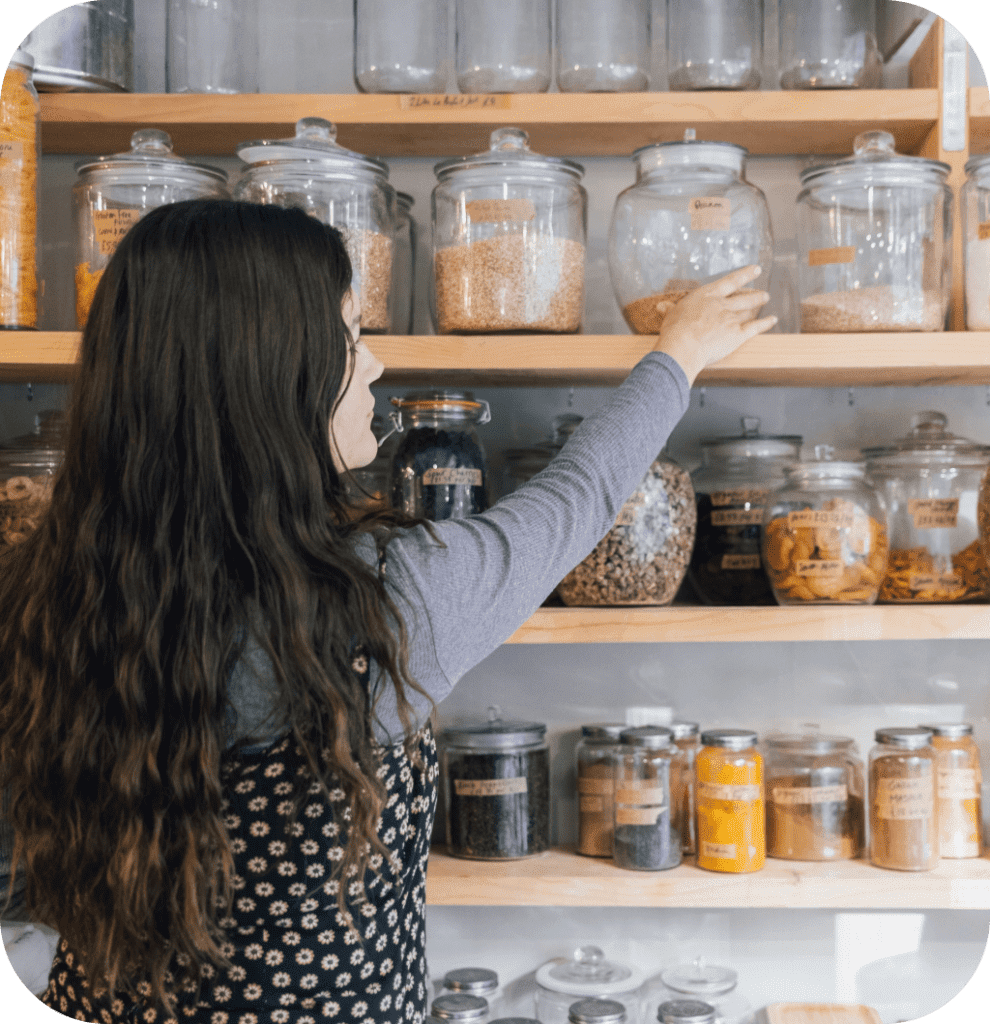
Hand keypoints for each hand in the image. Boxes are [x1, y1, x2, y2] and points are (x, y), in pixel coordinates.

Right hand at [651, 265, 776, 385]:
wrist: (684, 346)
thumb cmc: (675, 330)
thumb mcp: (670, 315)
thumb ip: (670, 310)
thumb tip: (661, 306)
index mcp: (707, 296)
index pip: (730, 282)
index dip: (744, 275)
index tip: (755, 269)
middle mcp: (722, 305)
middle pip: (743, 296)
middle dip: (754, 293)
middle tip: (763, 292)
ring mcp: (731, 319)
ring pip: (749, 309)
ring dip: (758, 304)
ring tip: (765, 299)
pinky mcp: (737, 334)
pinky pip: (755, 327)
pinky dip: (765, 323)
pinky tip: (772, 320)